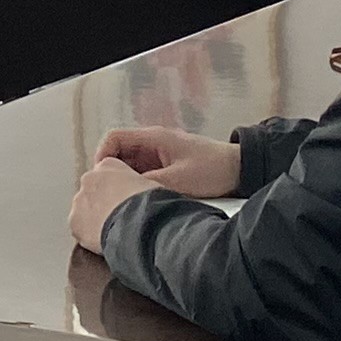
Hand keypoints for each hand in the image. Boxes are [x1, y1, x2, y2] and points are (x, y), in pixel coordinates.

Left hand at [70, 155, 160, 253]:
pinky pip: (80, 228)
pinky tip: (104, 241)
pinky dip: (89, 235)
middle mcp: (90, 178)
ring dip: (94, 219)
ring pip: (84, 210)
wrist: (141, 223)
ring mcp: (80, 200)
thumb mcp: (150, 184)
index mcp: (109, 165)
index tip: (124, 201)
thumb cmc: (151, 204)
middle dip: (102, 203)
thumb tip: (139, 196)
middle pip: (92, 190)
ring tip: (113, 231)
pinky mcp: (74, 221)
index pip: (107, 173)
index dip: (117, 189)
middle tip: (118, 218)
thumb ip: (136, 185)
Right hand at [96, 125, 242, 196]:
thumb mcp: (179, 181)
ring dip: (125, 182)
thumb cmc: (213, 169)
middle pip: (118, 154)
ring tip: (125, 201)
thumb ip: (150, 185)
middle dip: (111, 174)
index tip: (101, 179)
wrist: (240, 171)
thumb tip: (125, 194)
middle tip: (110, 195)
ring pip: (130, 166)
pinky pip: (143, 175)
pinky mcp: (166, 168)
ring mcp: (159, 156)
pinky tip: (141, 202)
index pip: (114, 138)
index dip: (102, 157)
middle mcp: (153, 144)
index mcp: (154, 138)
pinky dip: (138, 186)